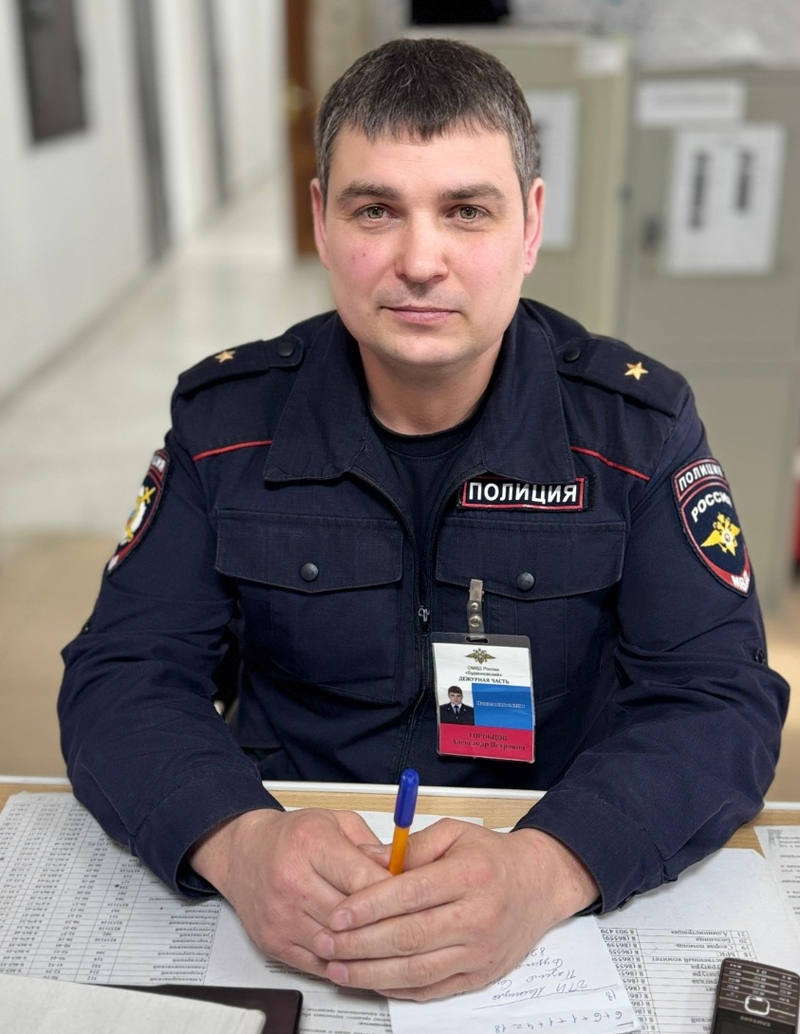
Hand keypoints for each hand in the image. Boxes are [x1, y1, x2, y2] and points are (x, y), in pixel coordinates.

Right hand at [188, 808, 389, 975]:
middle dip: (384, 922)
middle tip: (407, 923)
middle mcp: (292, 880)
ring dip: (366, 948)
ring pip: (337, 946)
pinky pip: (319, 965)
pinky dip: (343, 965)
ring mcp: (281, 915)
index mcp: (311, 843)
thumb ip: (371, 844)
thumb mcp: (337, 822)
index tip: (412, 896)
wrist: (244, 853)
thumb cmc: (293, 836)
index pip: (361, 879)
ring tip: (388, 943)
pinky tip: (360, 956)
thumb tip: (402, 867)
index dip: (393, 892)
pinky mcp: (274, 942)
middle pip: (351, 917)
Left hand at [311, 820, 598, 999]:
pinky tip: (370, 979)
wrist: (537, 884)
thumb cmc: (490, 856)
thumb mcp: (452, 834)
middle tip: (326, 942)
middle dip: (360, 943)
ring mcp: (479, 951)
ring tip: (337, 967)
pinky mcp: (479, 975)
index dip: (369, 906)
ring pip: (417, 969)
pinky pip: (431, 988)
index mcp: (469, 875)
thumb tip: (363, 860)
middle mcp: (477, 916)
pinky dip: (396, 988)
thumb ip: (408, 848)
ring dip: (371, 972)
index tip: (338, 913)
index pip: (411, 894)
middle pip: (409, 936)